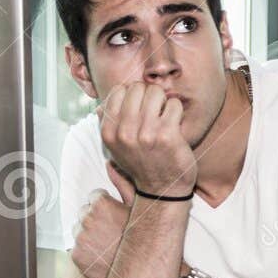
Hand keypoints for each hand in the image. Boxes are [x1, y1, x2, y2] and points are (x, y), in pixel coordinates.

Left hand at [70, 164, 136, 277]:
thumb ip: (123, 182)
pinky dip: (87, 250)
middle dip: (96, 219)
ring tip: (108, 244)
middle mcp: (86, 218)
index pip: (96, 197)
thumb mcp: (138, 208)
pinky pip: (78, 247)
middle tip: (114, 232)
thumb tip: (110, 162)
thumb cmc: (143, 239)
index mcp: (101, 204)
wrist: (140, 274)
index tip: (117, 218)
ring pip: (80, 229)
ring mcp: (79, 237)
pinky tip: (102, 254)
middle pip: (86, 212)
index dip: (108, 207)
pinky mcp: (76, 254)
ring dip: (90, 234)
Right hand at [98, 82, 196, 196]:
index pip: (118, 90)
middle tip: (154, 110)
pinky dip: (176, 111)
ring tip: (164, 116)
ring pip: (156, 92)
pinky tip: (174, 124)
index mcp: (109, 132)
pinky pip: (173, 104)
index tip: (140, 107)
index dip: (132, 94)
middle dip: (148, 95)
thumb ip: (107, 125)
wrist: (161, 189)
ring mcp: (146, 134)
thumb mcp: (115, 148)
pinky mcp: (167, 135)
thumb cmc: (140, 163)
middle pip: (137, 88)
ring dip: (163, 101)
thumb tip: (100, 104)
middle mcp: (124, 132)